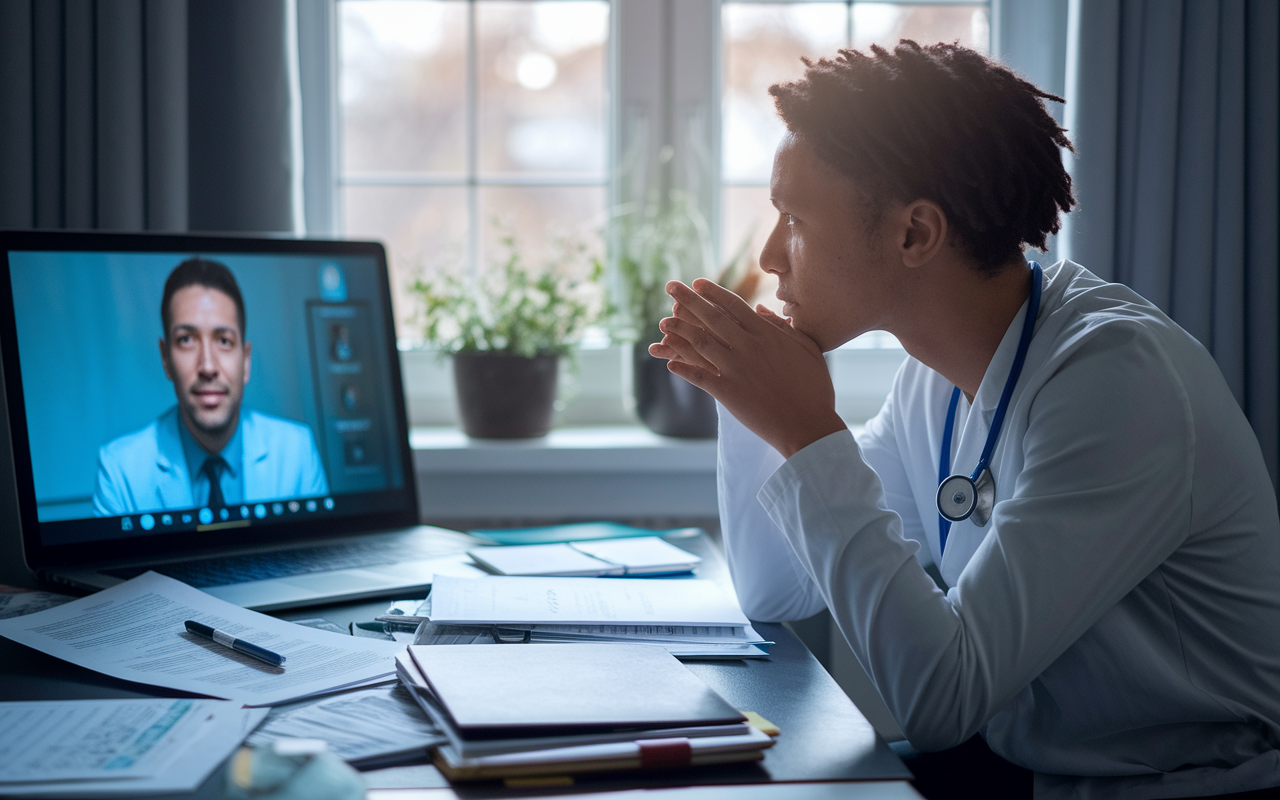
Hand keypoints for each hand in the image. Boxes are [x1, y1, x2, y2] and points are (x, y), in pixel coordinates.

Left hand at [648, 278, 847, 457]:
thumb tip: (762, 309)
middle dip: (688, 300)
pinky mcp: (728, 393)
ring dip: (680, 331)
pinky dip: (683, 369)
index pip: (734, 306)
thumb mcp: (807, 349)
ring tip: (664, 322)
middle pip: (712, 318)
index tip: (697, 282)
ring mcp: (736, 369)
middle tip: (670, 286)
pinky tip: (669, 363)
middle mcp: (748, 347)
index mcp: (767, 334)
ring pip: (701, 344)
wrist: (808, 425)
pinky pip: (700, 377)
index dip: (713, 293)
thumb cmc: (814, 388)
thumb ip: (783, 327)